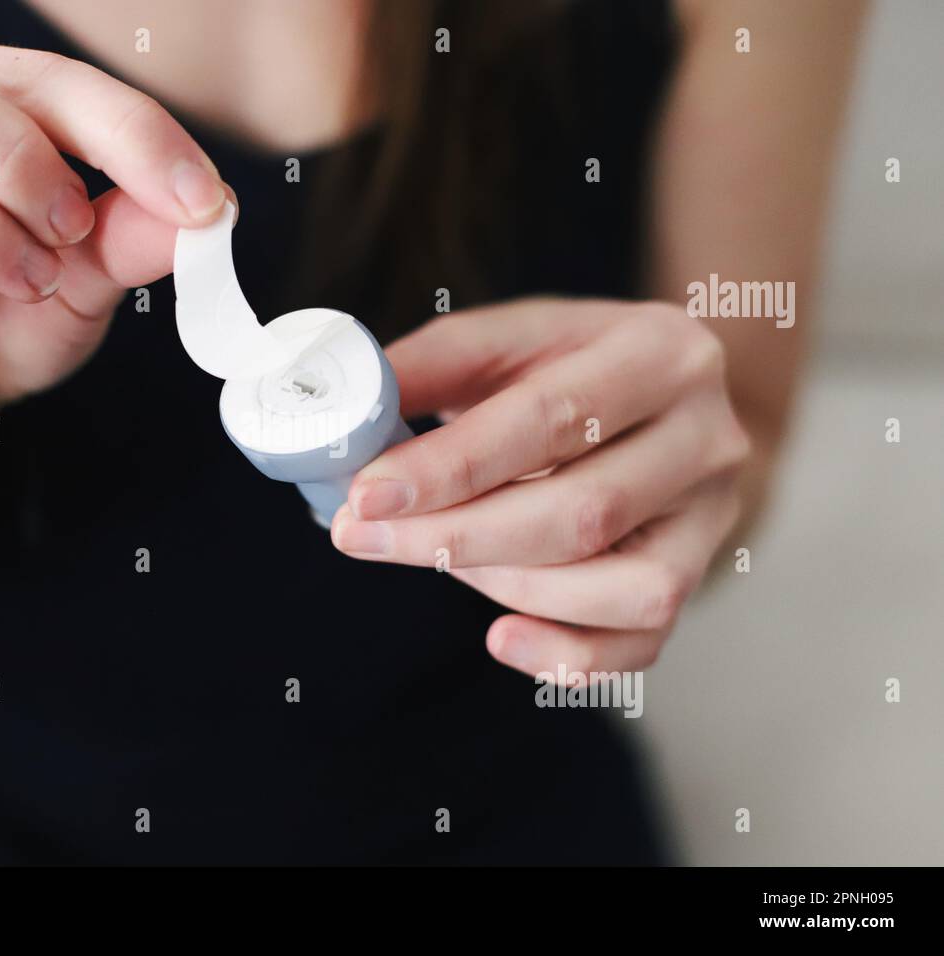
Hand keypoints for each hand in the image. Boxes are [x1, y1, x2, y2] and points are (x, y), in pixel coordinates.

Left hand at [332, 299, 751, 679]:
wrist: (667, 397)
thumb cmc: (572, 365)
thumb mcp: (509, 339)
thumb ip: (432, 365)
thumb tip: (345, 412)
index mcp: (658, 351)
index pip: (550, 418)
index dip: (452, 466)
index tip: (368, 495)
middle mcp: (705, 435)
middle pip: (582, 513)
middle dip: (455, 537)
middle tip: (362, 537)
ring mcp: (711, 515)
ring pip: (623, 589)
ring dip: (507, 589)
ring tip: (433, 556)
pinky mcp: (698, 573)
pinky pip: (644, 642)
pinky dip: (567, 656)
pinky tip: (502, 640)